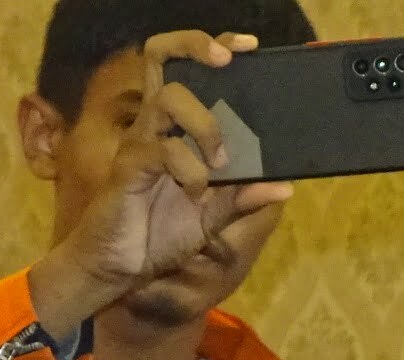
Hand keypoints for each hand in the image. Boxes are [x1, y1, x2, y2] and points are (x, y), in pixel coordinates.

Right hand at [29, 31, 293, 332]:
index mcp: (174, 130)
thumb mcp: (211, 219)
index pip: (187, 71)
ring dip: (205, 124)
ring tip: (219, 161)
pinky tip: (196, 194)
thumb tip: (286, 188)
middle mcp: (154, 127)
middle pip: (163, 58)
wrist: (118, 269)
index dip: (211, 47)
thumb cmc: (157, 237)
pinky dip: (190, 169)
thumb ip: (243, 199)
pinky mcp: (129, 167)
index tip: (247, 48)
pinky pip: (164, 150)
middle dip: (196, 46)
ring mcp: (139, 143)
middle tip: (226, 61)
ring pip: (169, 99)